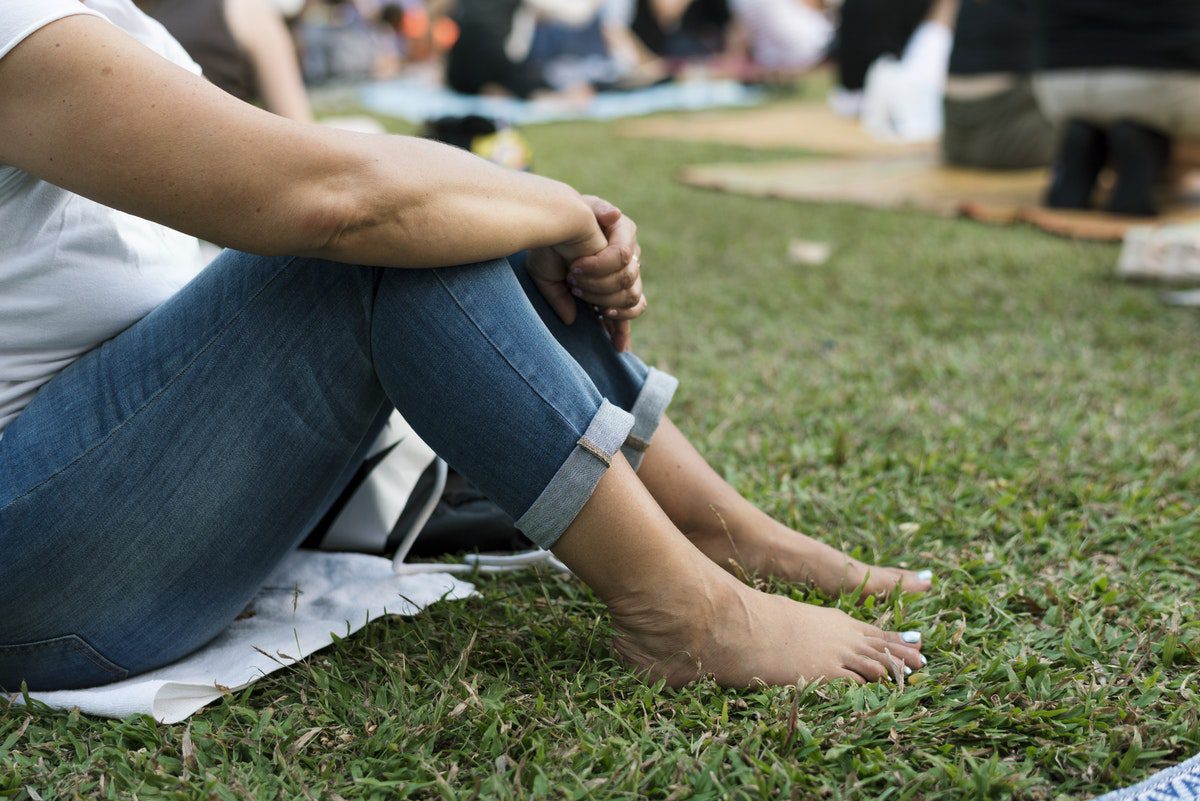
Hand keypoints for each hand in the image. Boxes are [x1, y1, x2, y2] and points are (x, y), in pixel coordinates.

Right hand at [526, 195, 645, 351]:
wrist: (544, 220)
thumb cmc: (545, 248)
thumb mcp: (551, 283)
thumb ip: (563, 302)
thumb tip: (573, 320)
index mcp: (610, 281)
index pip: (629, 309)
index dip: (624, 328)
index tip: (618, 348)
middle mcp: (624, 266)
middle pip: (633, 300)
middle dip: (603, 302)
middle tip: (577, 291)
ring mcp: (629, 249)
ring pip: (629, 285)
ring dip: (599, 286)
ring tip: (575, 276)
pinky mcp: (625, 230)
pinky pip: (623, 259)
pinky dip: (599, 267)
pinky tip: (579, 264)